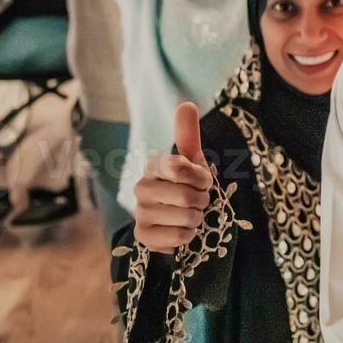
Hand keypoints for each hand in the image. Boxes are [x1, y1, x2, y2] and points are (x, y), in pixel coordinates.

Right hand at [133, 102, 212, 253]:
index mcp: (154, 166)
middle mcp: (141, 187)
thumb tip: (186, 104)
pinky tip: (181, 230)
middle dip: (202, 201)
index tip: (202, 181)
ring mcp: (140, 213)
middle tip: (199, 201)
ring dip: (197, 219)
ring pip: (185, 218)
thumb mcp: (193, 162)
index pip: (181, 168)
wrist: (177, 218)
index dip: (201, 178)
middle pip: (186, 197)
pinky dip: (188, 236)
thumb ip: (188, 135)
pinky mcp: (143, 236)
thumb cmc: (187, 185)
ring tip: (190, 216)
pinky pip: (178, 238)